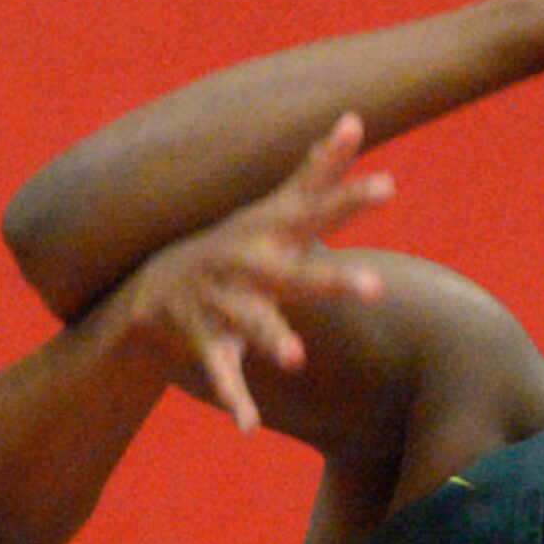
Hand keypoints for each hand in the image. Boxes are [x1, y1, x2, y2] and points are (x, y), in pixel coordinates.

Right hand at [110, 113, 392, 430]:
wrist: (154, 289)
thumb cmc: (236, 246)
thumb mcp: (274, 208)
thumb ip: (317, 168)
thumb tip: (355, 117)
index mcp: (272, 237)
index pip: (318, 212)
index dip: (352, 200)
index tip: (389, 188)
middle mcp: (251, 267)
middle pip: (298, 276)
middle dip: (333, 282)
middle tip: (376, 289)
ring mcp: (226, 304)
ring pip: (255, 324)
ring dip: (273, 339)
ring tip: (296, 359)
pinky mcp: (209, 342)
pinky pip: (224, 374)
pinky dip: (236, 401)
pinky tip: (249, 427)